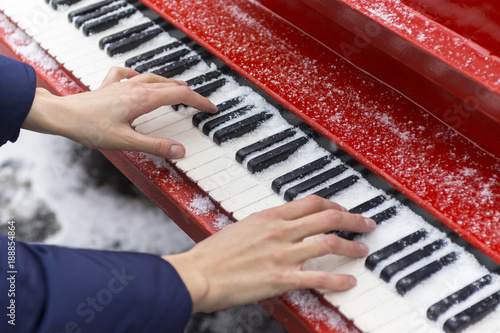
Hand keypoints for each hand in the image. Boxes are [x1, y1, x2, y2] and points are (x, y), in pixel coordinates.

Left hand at [22, 67, 216, 157]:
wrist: (62, 115)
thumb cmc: (89, 126)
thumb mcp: (126, 142)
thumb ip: (154, 146)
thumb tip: (179, 150)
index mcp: (143, 99)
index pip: (180, 95)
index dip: (199, 101)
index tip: (211, 108)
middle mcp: (135, 88)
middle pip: (170, 85)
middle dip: (189, 93)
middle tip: (200, 103)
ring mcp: (122, 85)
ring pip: (153, 78)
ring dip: (170, 83)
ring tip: (179, 88)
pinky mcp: (110, 87)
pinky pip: (129, 75)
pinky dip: (139, 75)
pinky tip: (138, 77)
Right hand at [164, 195, 375, 312]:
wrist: (198, 274)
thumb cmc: (213, 254)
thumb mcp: (241, 228)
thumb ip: (265, 226)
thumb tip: (280, 226)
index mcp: (269, 216)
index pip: (310, 202)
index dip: (332, 203)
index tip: (341, 208)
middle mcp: (280, 231)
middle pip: (327, 217)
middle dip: (352, 219)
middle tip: (366, 223)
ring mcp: (282, 254)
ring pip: (328, 243)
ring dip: (351, 245)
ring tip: (363, 249)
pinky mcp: (281, 278)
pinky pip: (318, 277)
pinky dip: (338, 279)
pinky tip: (349, 280)